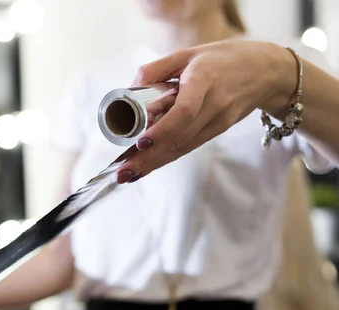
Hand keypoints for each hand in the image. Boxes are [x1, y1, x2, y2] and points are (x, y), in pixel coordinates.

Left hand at [116, 40, 295, 182]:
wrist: (267, 72)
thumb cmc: (223, 59)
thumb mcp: (188, 53)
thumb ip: (156, 69)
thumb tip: (129, 89)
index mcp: (205, 80)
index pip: (185, 111)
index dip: (163, 129)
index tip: (142, 141)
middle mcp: (214, 104)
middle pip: (180, 138)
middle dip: (149, 158)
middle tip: (123, 172)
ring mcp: (218, 121)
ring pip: (183, 147)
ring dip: (154, 163)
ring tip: (128, 175)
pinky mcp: (218, 131)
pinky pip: (189, 146)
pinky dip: (166, 157)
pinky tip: (146, 166)